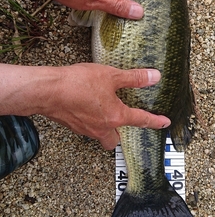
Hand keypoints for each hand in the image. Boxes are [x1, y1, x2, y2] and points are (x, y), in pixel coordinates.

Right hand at [43, 64, 170, 149]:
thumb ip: (134, 78)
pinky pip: (86, 128)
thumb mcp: (111, 76)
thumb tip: (154, 77)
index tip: (164, 123)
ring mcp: (85, 129)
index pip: (141, 120)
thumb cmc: (78, 83)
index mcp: (116, 117)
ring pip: (99, 135)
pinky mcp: (72, 125)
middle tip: (122, 121)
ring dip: (104, 127)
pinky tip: (85, 106)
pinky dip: (89, 120)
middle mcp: (102, 128)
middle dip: (119, 134)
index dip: (155, 121)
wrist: (47, 91)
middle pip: (115, 141)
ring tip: (102, 110)